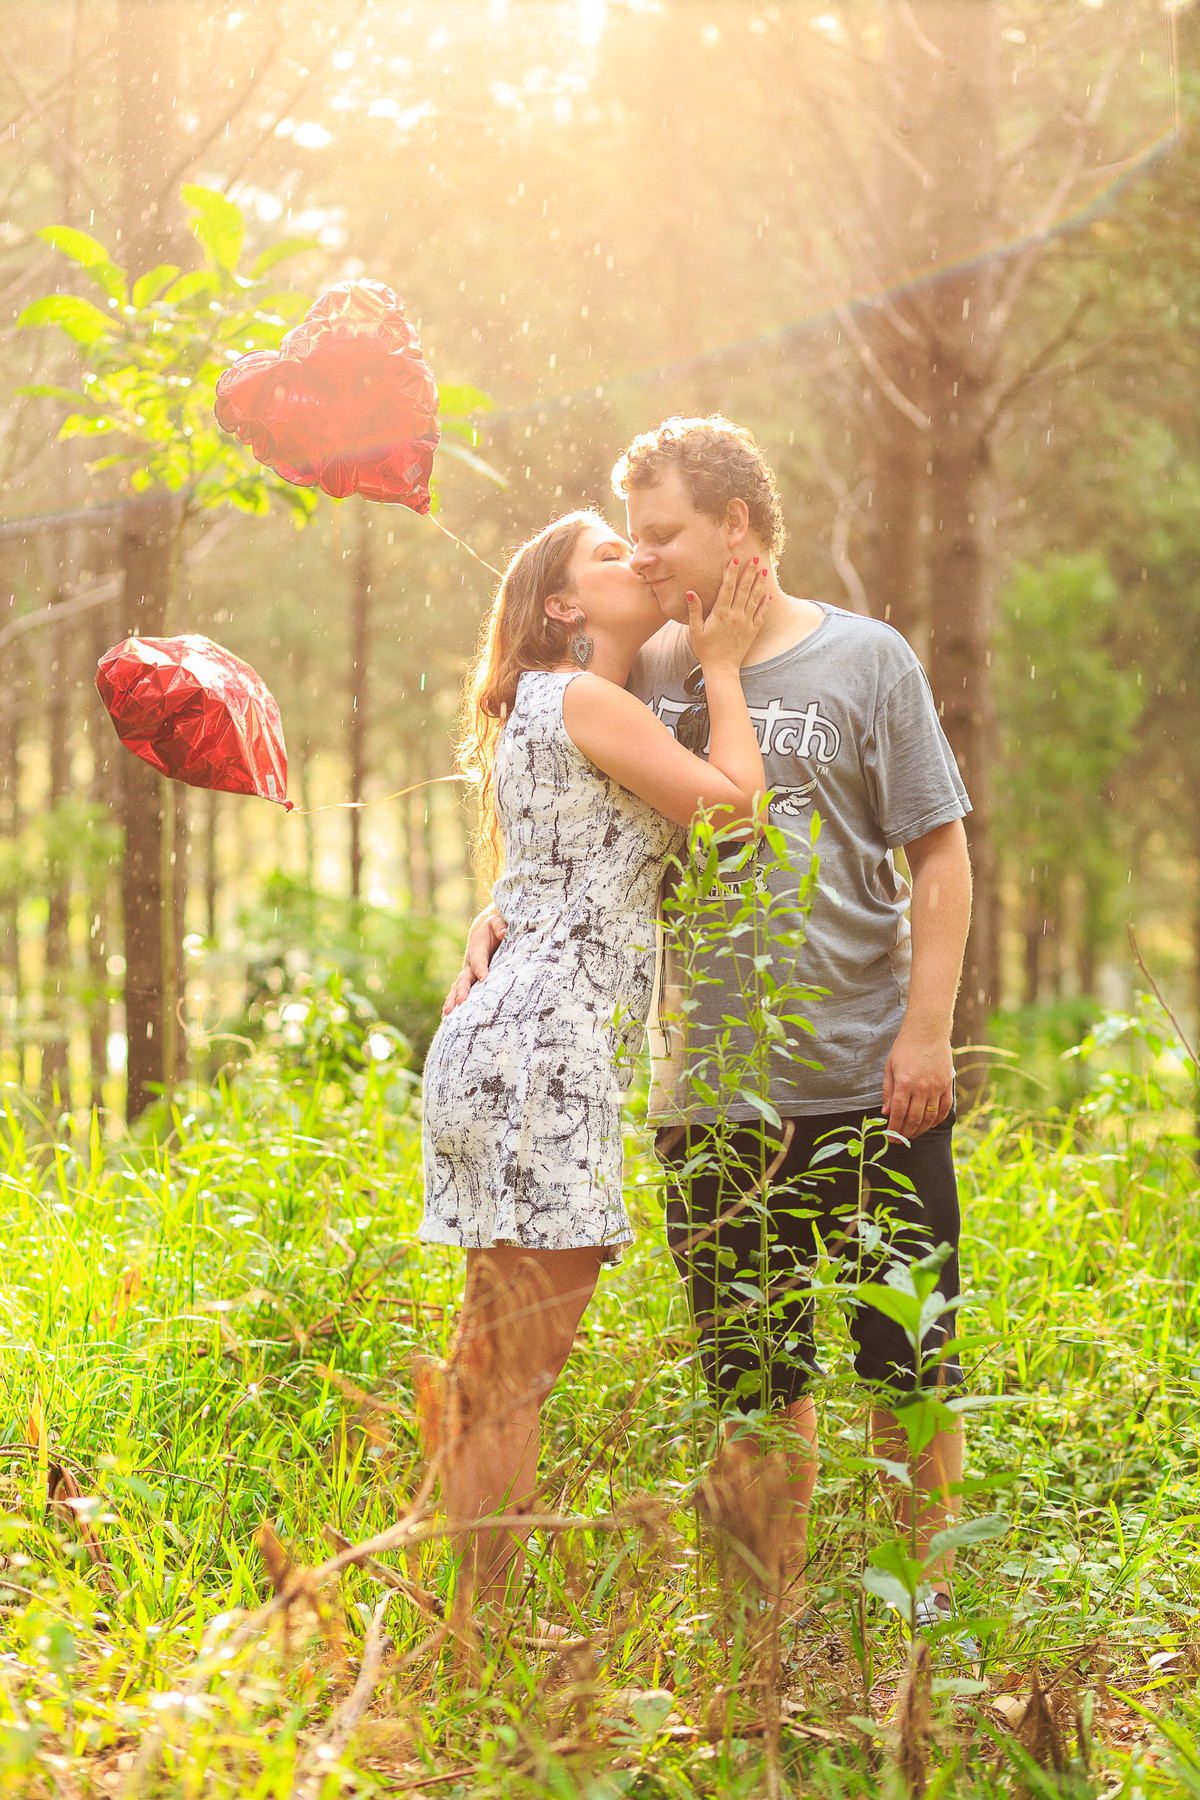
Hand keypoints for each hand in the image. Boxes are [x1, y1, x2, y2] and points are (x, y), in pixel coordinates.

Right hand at [442, 907, 506, 1015]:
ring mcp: (467, 974)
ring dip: (452, 1001)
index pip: (479, 960)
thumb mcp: (498, 922)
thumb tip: (504, 932)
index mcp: (477, 949)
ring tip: (447, 1015)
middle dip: (462, 991)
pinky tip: (448, 1021)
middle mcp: (469, 964)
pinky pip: (458, 994)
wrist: (483, 933)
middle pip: (464, 979)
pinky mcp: (468, 983)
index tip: (484, 979)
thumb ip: (500, 925)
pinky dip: (453, 1006)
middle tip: (460, 1002)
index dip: (481, 969)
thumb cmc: (493, 929)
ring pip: (457, 989)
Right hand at [687, 556, 768, 670]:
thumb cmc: (705, 650)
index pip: (727, 588)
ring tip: (764, 571)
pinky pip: (761, 614)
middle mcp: (735, 615)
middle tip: (755, 558)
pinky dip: (765, 603)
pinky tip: (769, 594)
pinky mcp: (752, 631)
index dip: (731, 573)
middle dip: (750, 572)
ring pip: (754, 599)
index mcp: (720, 613)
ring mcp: (746, 623)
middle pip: (744, 589)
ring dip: (759, 584)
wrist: (722, 668)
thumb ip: (695, 610)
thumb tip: (690, 592)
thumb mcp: (695, 630)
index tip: (735, 560)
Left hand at [881, 1023, 953, 1139]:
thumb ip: (888, 1092)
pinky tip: (929, 1125)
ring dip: (920, 1130)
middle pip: (913, 1119)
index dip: (894, 1129)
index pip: (898, 1114)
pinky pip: (944, 1110)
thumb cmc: (905, 1048)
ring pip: (929, 1118)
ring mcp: (936, 1088)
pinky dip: (937, 1121)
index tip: (890, 1137)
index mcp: (904, 1083)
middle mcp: (921, 1088)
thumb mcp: (890, 1067)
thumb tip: (886, 1113)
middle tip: (899, 1140)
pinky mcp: (947, 1086)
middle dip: (905, 1133)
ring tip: (912, 1135)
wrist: (927, 1031)